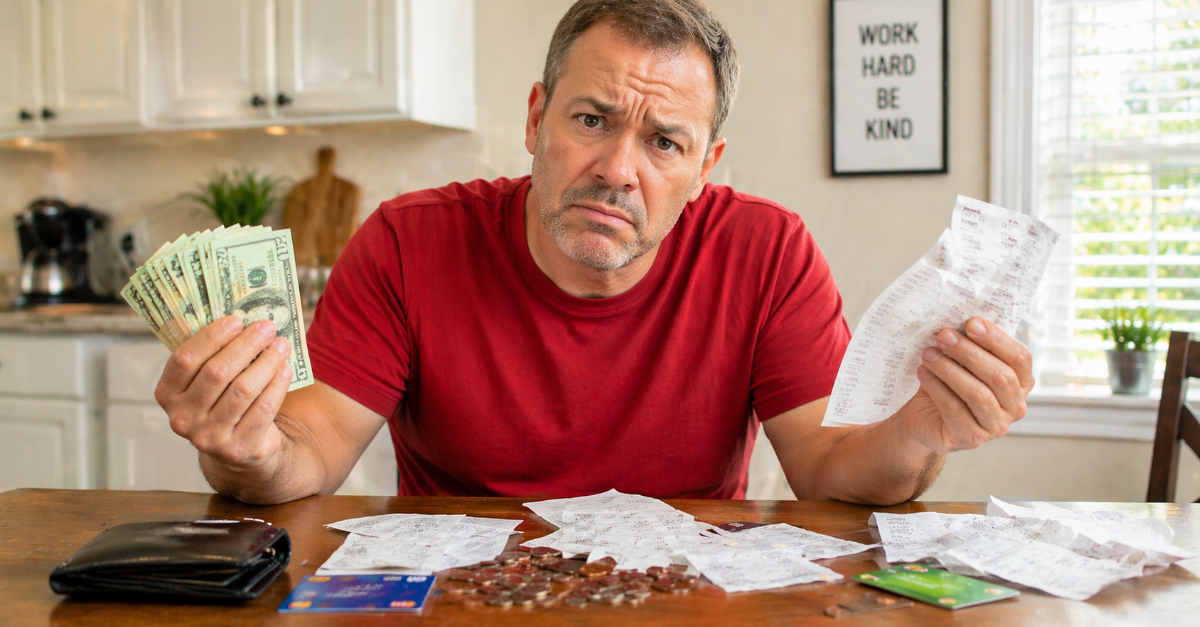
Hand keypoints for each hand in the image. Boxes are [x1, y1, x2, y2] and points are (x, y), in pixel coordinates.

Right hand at [155, 315, 293, 467]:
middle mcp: (182, 417)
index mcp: (167, 394)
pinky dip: (277, 385)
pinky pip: (263, 409)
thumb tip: (242, 319)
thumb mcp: (204, 382)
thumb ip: (211, 355)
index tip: (236, 320)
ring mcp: (208, 436)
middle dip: (246, 345)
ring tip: (281, 345)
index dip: (211, 337)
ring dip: (266, 362)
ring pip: (243, 390)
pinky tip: (286, 369)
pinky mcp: (237, 448)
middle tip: (267, 327)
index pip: (185, 360)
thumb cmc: (221, 400)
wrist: (237, 447)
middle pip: (217, 373)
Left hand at [902, 317, 1033, 452]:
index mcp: (1021, 383)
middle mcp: (1015, 407)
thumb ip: (972, 345)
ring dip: (950, 370)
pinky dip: (937, 387)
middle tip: (944, 336)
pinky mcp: (970, 438)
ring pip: (978, 394)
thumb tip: (962, 320)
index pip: (1020, 358)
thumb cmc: (950, 385)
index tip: (971, 323)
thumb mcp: (964, 363)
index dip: (997, 339)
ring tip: (928, 354)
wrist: (926, 418)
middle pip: (1000, 376)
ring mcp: (996, 426)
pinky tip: (924, 372)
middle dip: (969, 352)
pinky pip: (955, 409)